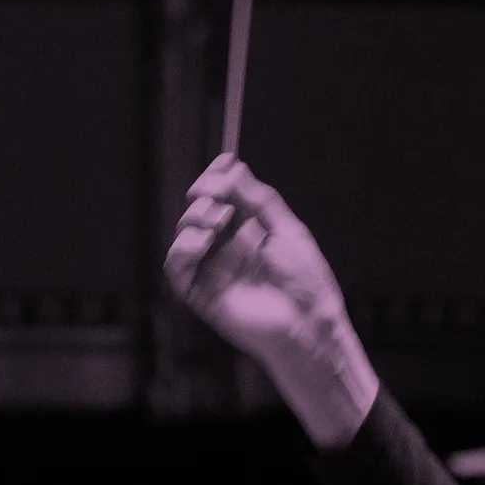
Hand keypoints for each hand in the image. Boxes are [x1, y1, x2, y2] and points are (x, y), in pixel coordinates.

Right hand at [162, 157, 380, 442]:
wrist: (308, 321)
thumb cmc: (305, 280)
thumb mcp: (285, 229)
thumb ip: (258, 199)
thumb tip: (231, 168)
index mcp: (247, 235)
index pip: (221, 199)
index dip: (217, 179)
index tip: (223, 163)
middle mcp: (227, 251)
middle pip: (199, 212)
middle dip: (205, 195)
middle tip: (219, 195)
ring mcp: (213, 271)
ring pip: (184, 236)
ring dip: (194, 219)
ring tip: (219, 219)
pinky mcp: (202, 294)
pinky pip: (176, 268)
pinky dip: (183, 248)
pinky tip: (204, 240)